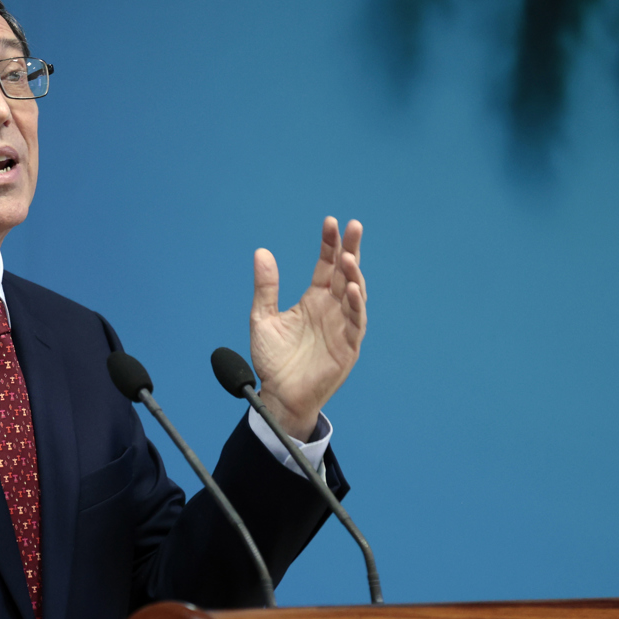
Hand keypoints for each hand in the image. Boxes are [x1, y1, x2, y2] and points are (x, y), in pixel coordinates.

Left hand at [249, 217, 366, 440]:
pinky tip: (352, 289)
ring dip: (354, 275)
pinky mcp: (348, 347)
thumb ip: (265, 287)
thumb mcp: (262, 318)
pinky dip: (356, 306)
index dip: (329, 244)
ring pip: (354, 295)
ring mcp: (342, 326)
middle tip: (353, 226)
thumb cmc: (273, 360)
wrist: (279, 396)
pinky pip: (356, 323)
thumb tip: (262, 252)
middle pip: (345, 273)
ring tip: (348, 257)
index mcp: (314, 300)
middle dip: (350, 249)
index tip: (330, 222)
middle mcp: (332, 309)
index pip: (326, 265)